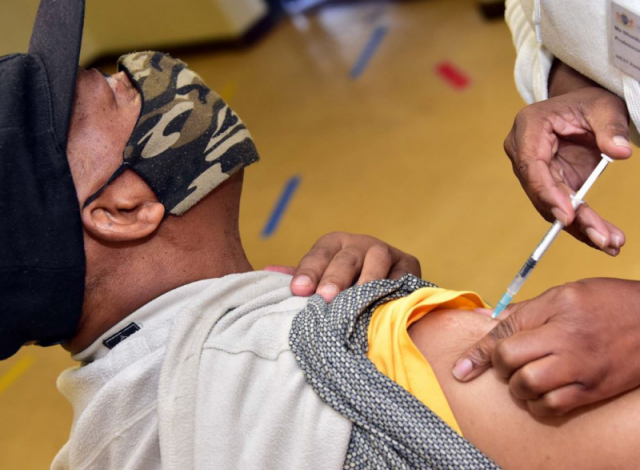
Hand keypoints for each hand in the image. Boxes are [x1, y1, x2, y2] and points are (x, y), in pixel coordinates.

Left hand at [264, 231, 420, 301]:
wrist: (386, 286)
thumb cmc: (344, 285)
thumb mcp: (320, 278)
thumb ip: (299, 276)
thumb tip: (267, 272)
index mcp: (334, 243)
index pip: (319, 253)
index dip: (308, 271)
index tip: (298, 291)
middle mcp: (360, 243)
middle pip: (346, 257)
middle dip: (335, 278)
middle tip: (326, 298)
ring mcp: (387, 252)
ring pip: (377, 261)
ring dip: (366, 281)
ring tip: (357, 301)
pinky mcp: (410, 265)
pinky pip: (402, 277)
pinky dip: (394, 290)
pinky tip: (385, 306)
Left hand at [452, 278, 639, 416]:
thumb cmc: (608, 302)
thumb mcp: (564, 294)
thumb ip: (523, 310)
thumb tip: (482, 316)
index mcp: (556, 313)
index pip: (504, 334)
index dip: (477, 355)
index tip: (460, 371)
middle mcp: (567, 343)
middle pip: (510, 363)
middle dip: (500, 366)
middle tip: (508, 362)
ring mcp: (581, 370)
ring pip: (528, 389)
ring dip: (518, 387)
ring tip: (524, 377)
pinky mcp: (593, 391)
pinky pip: (553, 407)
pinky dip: (539, 404)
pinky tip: (542, 392)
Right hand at [505, 62, 631, 254]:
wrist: (581, 108)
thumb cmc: (587, 103)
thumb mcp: (604, 107)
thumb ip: (610, 127)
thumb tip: (619, 152)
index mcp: (529, 128)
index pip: (532, 166)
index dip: (548, 193)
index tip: (568, 216)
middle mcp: (524, 153)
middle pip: (543, 193)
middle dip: (572, 219)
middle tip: (601, 238)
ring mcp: (535, 172)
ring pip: (553, 207)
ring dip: (581, 228)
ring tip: (610, 243)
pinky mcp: (550, 185)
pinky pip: (564, 208)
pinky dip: (584, 225)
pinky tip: (606, 240)